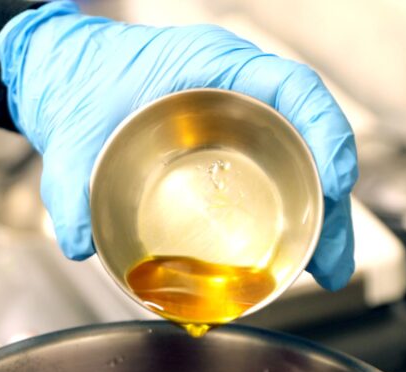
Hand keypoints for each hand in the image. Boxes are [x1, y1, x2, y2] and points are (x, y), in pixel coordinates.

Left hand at [0, 1, 357, 289]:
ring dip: (317, 220)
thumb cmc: (84, 83)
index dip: (325, 132)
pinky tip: (289, 261)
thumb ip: (68, 184)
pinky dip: (286, 221)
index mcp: (213, 66)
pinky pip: (271, 185)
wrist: (69, 81)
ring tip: (325, 271)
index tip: (336, 180)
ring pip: (297, 169)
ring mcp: (237, 127)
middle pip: (307, 142)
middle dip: (330, 201)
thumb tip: (78, 243)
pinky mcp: (227, 158)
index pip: (292, 88)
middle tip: (331, 260)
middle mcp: (237, 95)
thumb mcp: (72, 132)